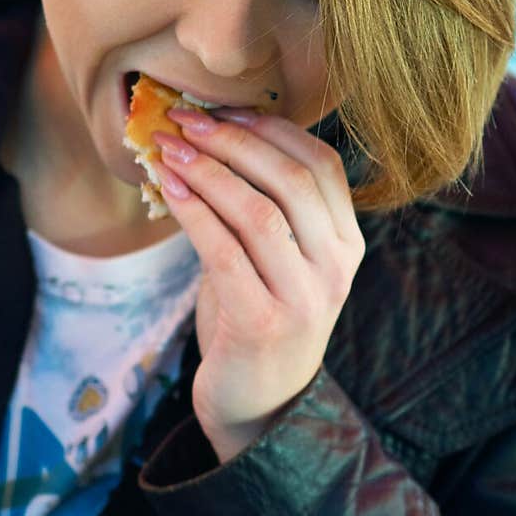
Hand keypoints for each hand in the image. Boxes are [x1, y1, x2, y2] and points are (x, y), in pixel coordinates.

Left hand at [153, 107, 365, 462]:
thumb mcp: (274, 260)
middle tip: (185, 120)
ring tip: (168, 148)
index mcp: (347, 244)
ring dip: (208, 171)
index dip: (269, 129)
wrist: (258, 404)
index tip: (220, 110)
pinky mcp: (263, 324)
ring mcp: (305, 299)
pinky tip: (169, 189)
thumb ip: (260, 207)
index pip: (320, 165)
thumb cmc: (257, 319)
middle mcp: (336, 269)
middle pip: (290, 180)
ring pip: (258, 212)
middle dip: (232, 141)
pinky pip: (225, 252)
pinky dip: (193, 212)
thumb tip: (206, 137)